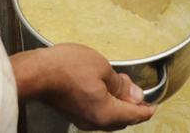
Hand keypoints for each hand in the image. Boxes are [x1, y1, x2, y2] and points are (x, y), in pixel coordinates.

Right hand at [12, 45, 154, 130]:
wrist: (36, 73)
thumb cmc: (66, 68)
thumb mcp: (102, 68)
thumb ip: (121, 84)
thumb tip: (135, 94)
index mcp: (106, 113)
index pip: (135, 116)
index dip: (146, 109)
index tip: (153, 105)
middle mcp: (95, 122)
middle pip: (122, 119)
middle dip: (131, 105)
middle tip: (135, 89)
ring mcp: (82, 119)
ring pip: (108, 117)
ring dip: (117, 104)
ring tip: (118, 84)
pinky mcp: (72, 113)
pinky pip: (96, 113)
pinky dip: (104, 104)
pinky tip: (102, 88)